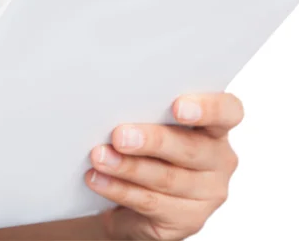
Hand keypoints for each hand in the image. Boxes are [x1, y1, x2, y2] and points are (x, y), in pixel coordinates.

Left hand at [87, 93, 242, 239]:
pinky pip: (150, 202)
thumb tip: (114, 105)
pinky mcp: (187, 219)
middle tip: (120, 136)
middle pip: (190, 148)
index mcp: (215, 128)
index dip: (208, 108)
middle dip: (152, 141)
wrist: (133, 200)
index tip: (178, 107)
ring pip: (166, 178)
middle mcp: (219, 160)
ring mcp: (207, 193)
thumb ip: (147, 115)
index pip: (228, 112)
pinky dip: (119, 189)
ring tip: (99, 157)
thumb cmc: (145, 151)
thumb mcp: (150, 127)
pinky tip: (98, 179)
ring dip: (127, 167)